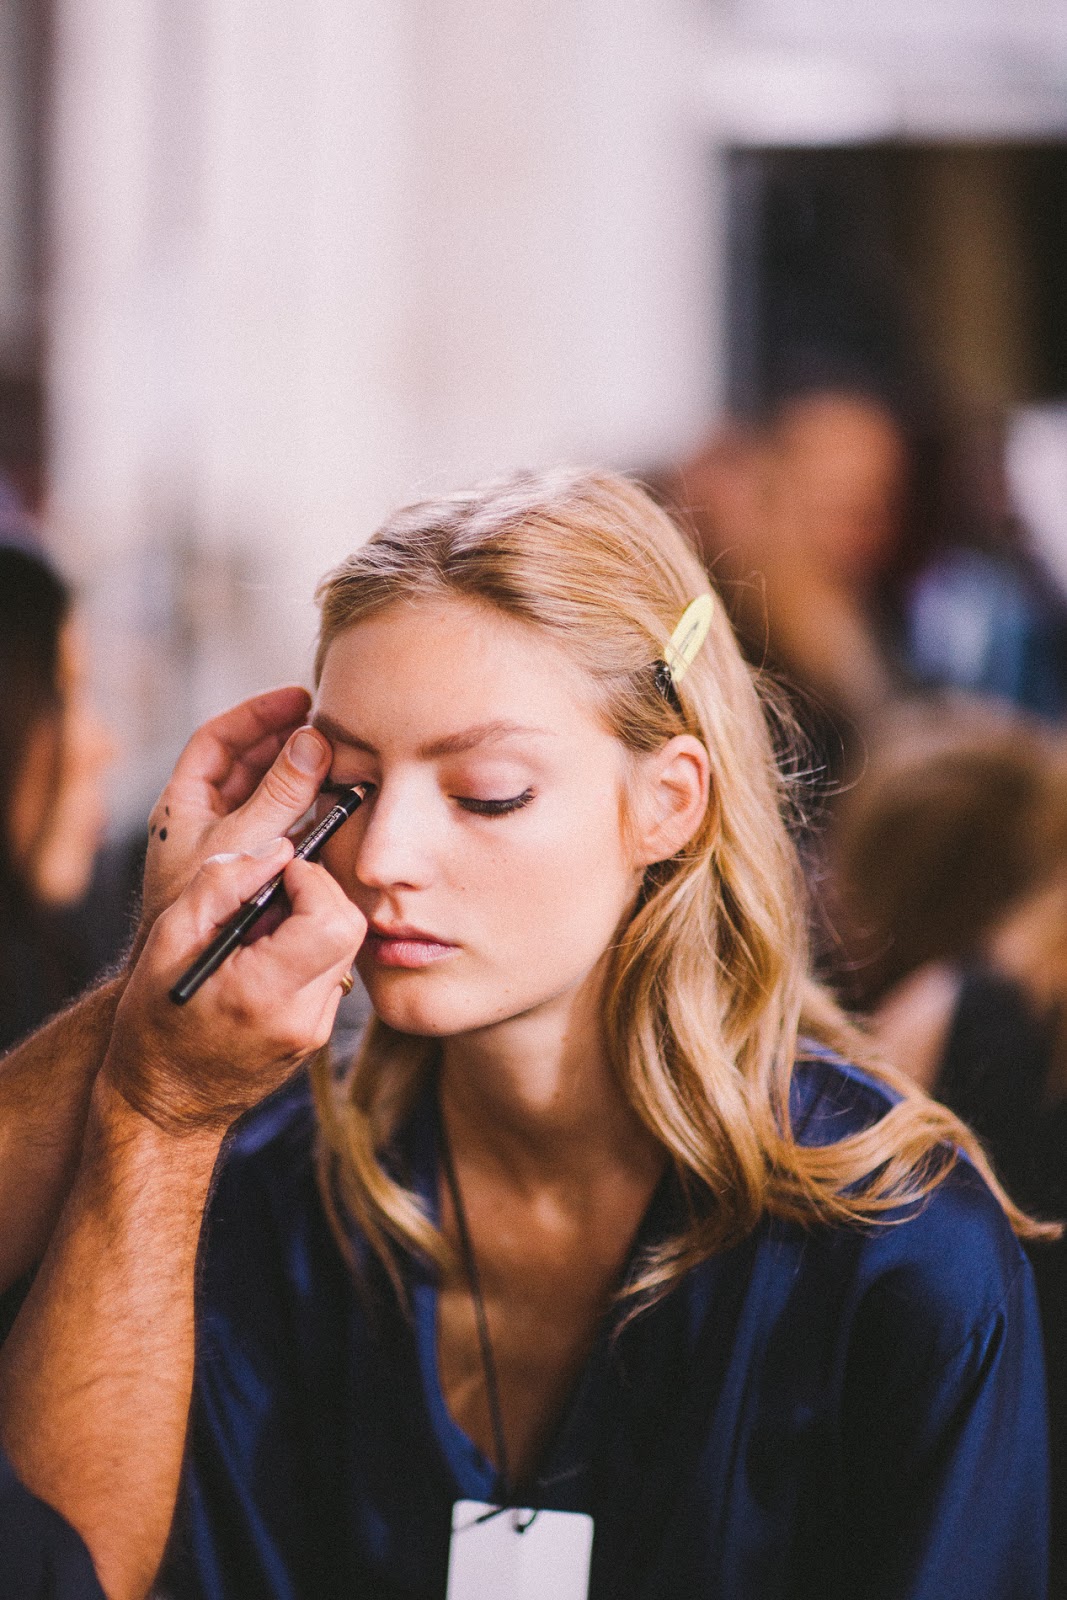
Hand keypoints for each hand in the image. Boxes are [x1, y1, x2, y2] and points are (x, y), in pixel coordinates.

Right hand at [105, 843, 365, 1134]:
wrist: (165, 1103)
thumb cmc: (155, 1020)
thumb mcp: (169, 941)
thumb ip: (222, 885)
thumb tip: (278, 850)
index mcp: (264, 993)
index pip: (332, 919)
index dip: (311, 880)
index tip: (276, 872)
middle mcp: (302, 1018)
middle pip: (349, 928)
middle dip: (317, 893)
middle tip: (269, 894)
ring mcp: (316, 1031)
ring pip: (345, 948)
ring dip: (313, 920)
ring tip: (258, 930)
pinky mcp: (318, 1035)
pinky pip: (331, 972)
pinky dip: (307, 949)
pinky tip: (263, 957)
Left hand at [136, 686, 331, 951]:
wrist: (193, 971)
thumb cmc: (203, 907)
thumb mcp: (244, 838)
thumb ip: (279, 793)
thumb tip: (313, 741)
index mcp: (185, 803)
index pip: (218, 739)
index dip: (256, 714)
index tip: (296, 699)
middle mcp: (207, 819)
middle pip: (247, 762)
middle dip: (285, 739)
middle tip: (325, 723)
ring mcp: (231, 844)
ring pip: (268, 794)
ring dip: (302, 775)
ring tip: (338, 757)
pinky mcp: (254, 869)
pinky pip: (283, 826)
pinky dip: (308, 811)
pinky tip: (336, 805)